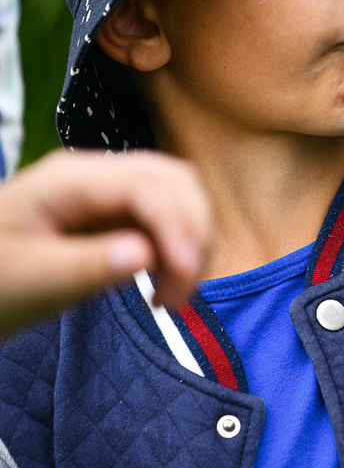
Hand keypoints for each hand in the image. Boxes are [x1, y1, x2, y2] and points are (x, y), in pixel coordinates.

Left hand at [0, 150, 211, 336]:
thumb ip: (83, 266)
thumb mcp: (26, 280)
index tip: (185, 273)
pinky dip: (179, 248)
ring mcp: (110, 192)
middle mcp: (95, 175)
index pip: (145, 187)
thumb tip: (143, 256)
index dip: (176, 226)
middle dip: (193, 232)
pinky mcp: (119, 214)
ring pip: (180, 197)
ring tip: (173, 292)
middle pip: (175, 181)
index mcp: (67, 181)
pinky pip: (168, 219)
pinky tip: (164, 282)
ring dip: (192, 241)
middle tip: (183, 289)